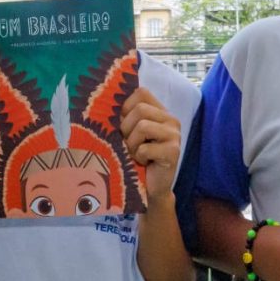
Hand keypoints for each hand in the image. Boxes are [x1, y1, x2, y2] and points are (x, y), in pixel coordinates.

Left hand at [121, 88, 180, 202]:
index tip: (124, 124)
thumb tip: (105, 103)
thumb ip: (126, 117)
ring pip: (142, 127)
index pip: (141, 93)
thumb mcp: (130, 133)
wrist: (151, 187)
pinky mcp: (173, 152)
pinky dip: (138, 157)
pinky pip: (144, 148)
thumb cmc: (137, 158)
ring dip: (132, 144)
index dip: (126, 107)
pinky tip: (144, 163)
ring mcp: (174, 135)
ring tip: (137, 154)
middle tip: (130, 144)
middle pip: (140, 110)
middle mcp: (171, 120)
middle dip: (126, 128)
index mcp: (161, 112)